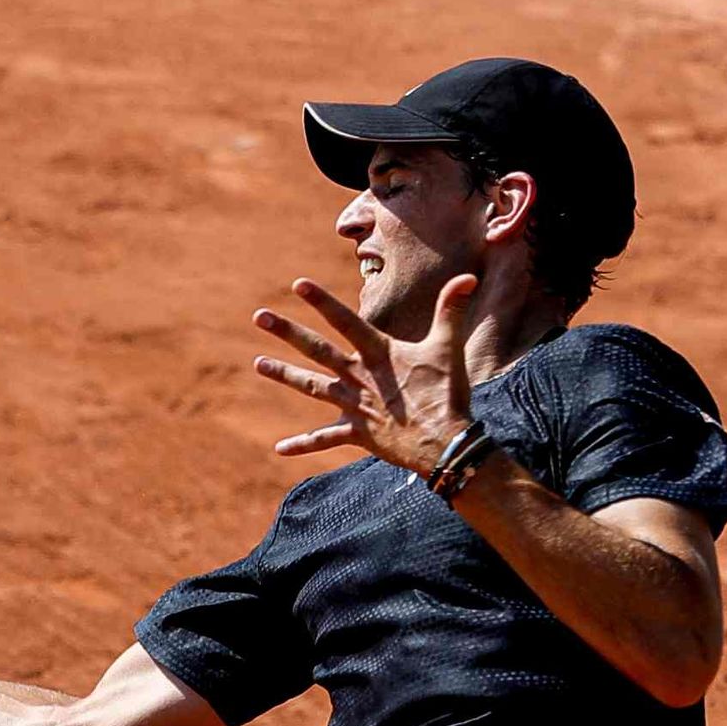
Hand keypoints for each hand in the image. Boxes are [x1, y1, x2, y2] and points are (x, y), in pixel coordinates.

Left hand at [251, 274, 478, 474]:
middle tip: (259, 316)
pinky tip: (279, 448)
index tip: (298, 285)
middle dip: (287, 331)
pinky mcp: (358, 433)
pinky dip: (303, 445)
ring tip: (258, 364)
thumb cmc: (446, 393)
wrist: (444, 443)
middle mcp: (359, 376)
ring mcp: (355, 405)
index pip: (345, 320)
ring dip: (285, 375)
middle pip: (316, 349)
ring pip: (312, 387)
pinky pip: (325, 439)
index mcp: (378, 353)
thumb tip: (468, 277)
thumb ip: (451, 311)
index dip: (322, 301)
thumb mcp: (448, 348)